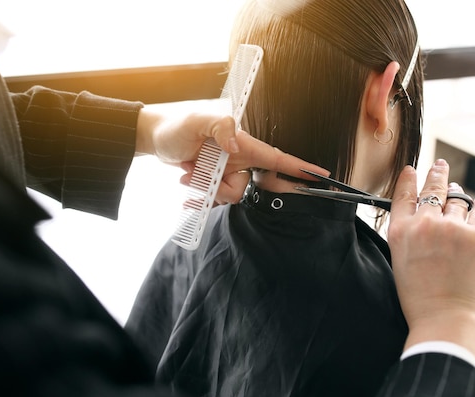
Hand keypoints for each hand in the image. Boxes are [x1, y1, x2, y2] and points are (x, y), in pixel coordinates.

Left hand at [137, 107, 329, 203]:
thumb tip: (236, 145)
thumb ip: (220, 127)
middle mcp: (238, 158)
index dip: (299, 167)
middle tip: (198, 171)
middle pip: (247, 186)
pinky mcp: (215, 180)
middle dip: (223, 187)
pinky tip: (187, 182)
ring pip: (230, 195)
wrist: (155, 140)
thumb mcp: (196, 121)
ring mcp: (227, 171)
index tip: (319, 175)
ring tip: (188, 171)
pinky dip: (200, 195)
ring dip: (206, 188)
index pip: (276, 157)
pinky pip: (216, 198)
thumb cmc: (175, 126)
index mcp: (242, 143)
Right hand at [387, 159, 474, 368]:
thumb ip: (405, 232)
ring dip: (457, 194)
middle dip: (436, 174)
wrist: (444, 316)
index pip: (403, 194)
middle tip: (439, 165)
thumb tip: (420, 211)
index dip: (408, 179)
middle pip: (432, 188)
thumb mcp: (398, 258)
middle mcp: (425, 224)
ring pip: (457, 199)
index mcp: (400, 231)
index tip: (411, 170)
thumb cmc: (418, 295)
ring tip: (457, 191)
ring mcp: (453, 228)